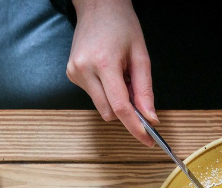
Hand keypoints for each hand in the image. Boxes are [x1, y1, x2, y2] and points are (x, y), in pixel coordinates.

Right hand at [67, 0, 155, 145]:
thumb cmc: (121, 25)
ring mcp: (75, 72)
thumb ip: (145, 91)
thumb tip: (150, 118)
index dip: (136, 128)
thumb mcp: (141, 56)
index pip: (121, 107)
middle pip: (110, 112)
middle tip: (135, 90)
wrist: (97, 5)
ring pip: (102, 107)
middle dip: (126, 111)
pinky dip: (106, 92)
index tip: (148, 140)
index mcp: (104, 63)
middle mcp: (85, 70)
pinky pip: (94, 97)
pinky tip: (108, 73)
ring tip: (120, 75)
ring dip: (115, 100)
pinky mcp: (72, 74)